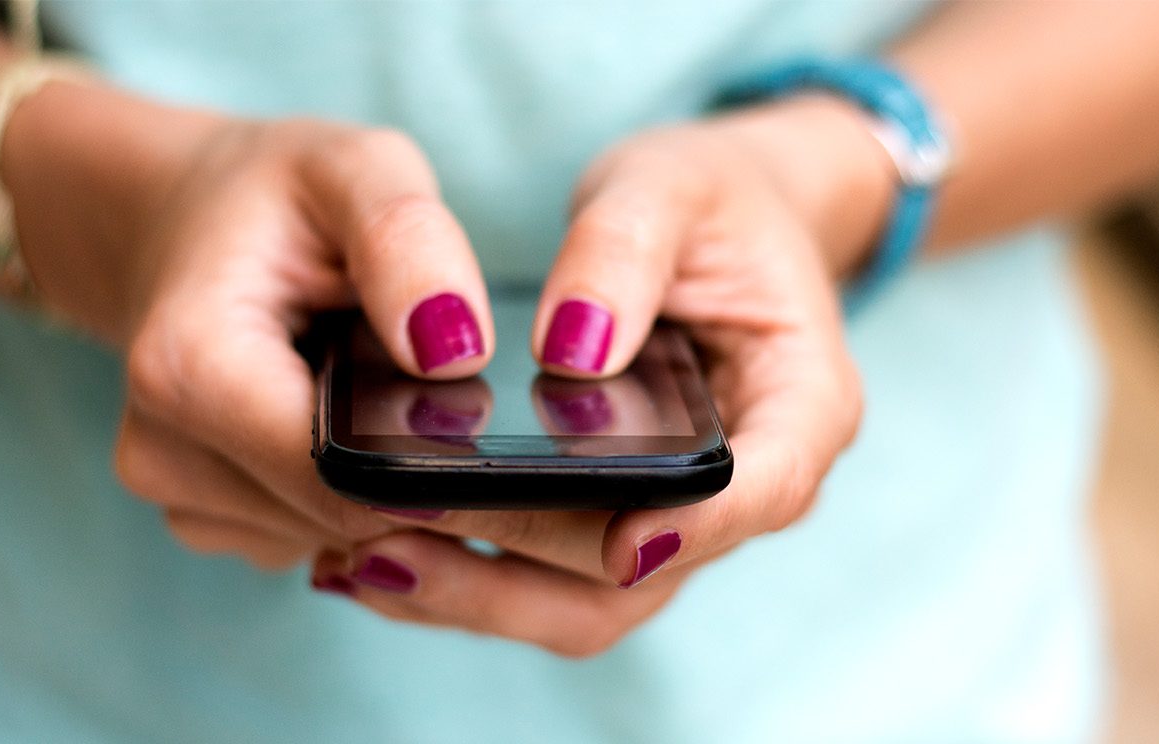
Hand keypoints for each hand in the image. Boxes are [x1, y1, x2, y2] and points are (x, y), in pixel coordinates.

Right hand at [4, 84, 496, 569]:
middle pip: (345, 518)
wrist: (187, 220)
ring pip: (340, 539)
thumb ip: (408, 243)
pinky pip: (316, 538)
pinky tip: (343, 421)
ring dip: (385, 480)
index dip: (428, 460)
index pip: (340, 478)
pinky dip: (352, 492)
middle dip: (413, 467)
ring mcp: (178, 497)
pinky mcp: (207, 519)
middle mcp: (163, 452)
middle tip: (428, 380)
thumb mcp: (354, 169)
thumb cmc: (277, 196)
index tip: (475, 412)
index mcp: (189, 368)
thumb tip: (455, 354)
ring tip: (371, 386)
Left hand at [313, 98, 890, 655]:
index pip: (765, 487)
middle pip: (648, 571)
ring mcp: (676, 516)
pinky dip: (466, 577)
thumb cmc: (706, 201)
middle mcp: (746, 485)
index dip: (696, 526)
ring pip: (586, 602)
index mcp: (799, 403)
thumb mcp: (668, 186)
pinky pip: (546, 580)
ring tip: (359, 560)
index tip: (617, 537)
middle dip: (523, 572)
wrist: (711, 223)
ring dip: (477, 597)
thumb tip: (569, 348)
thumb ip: (623, 252)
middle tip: (395, 538)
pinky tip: (374, 549)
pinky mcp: (613, 523)